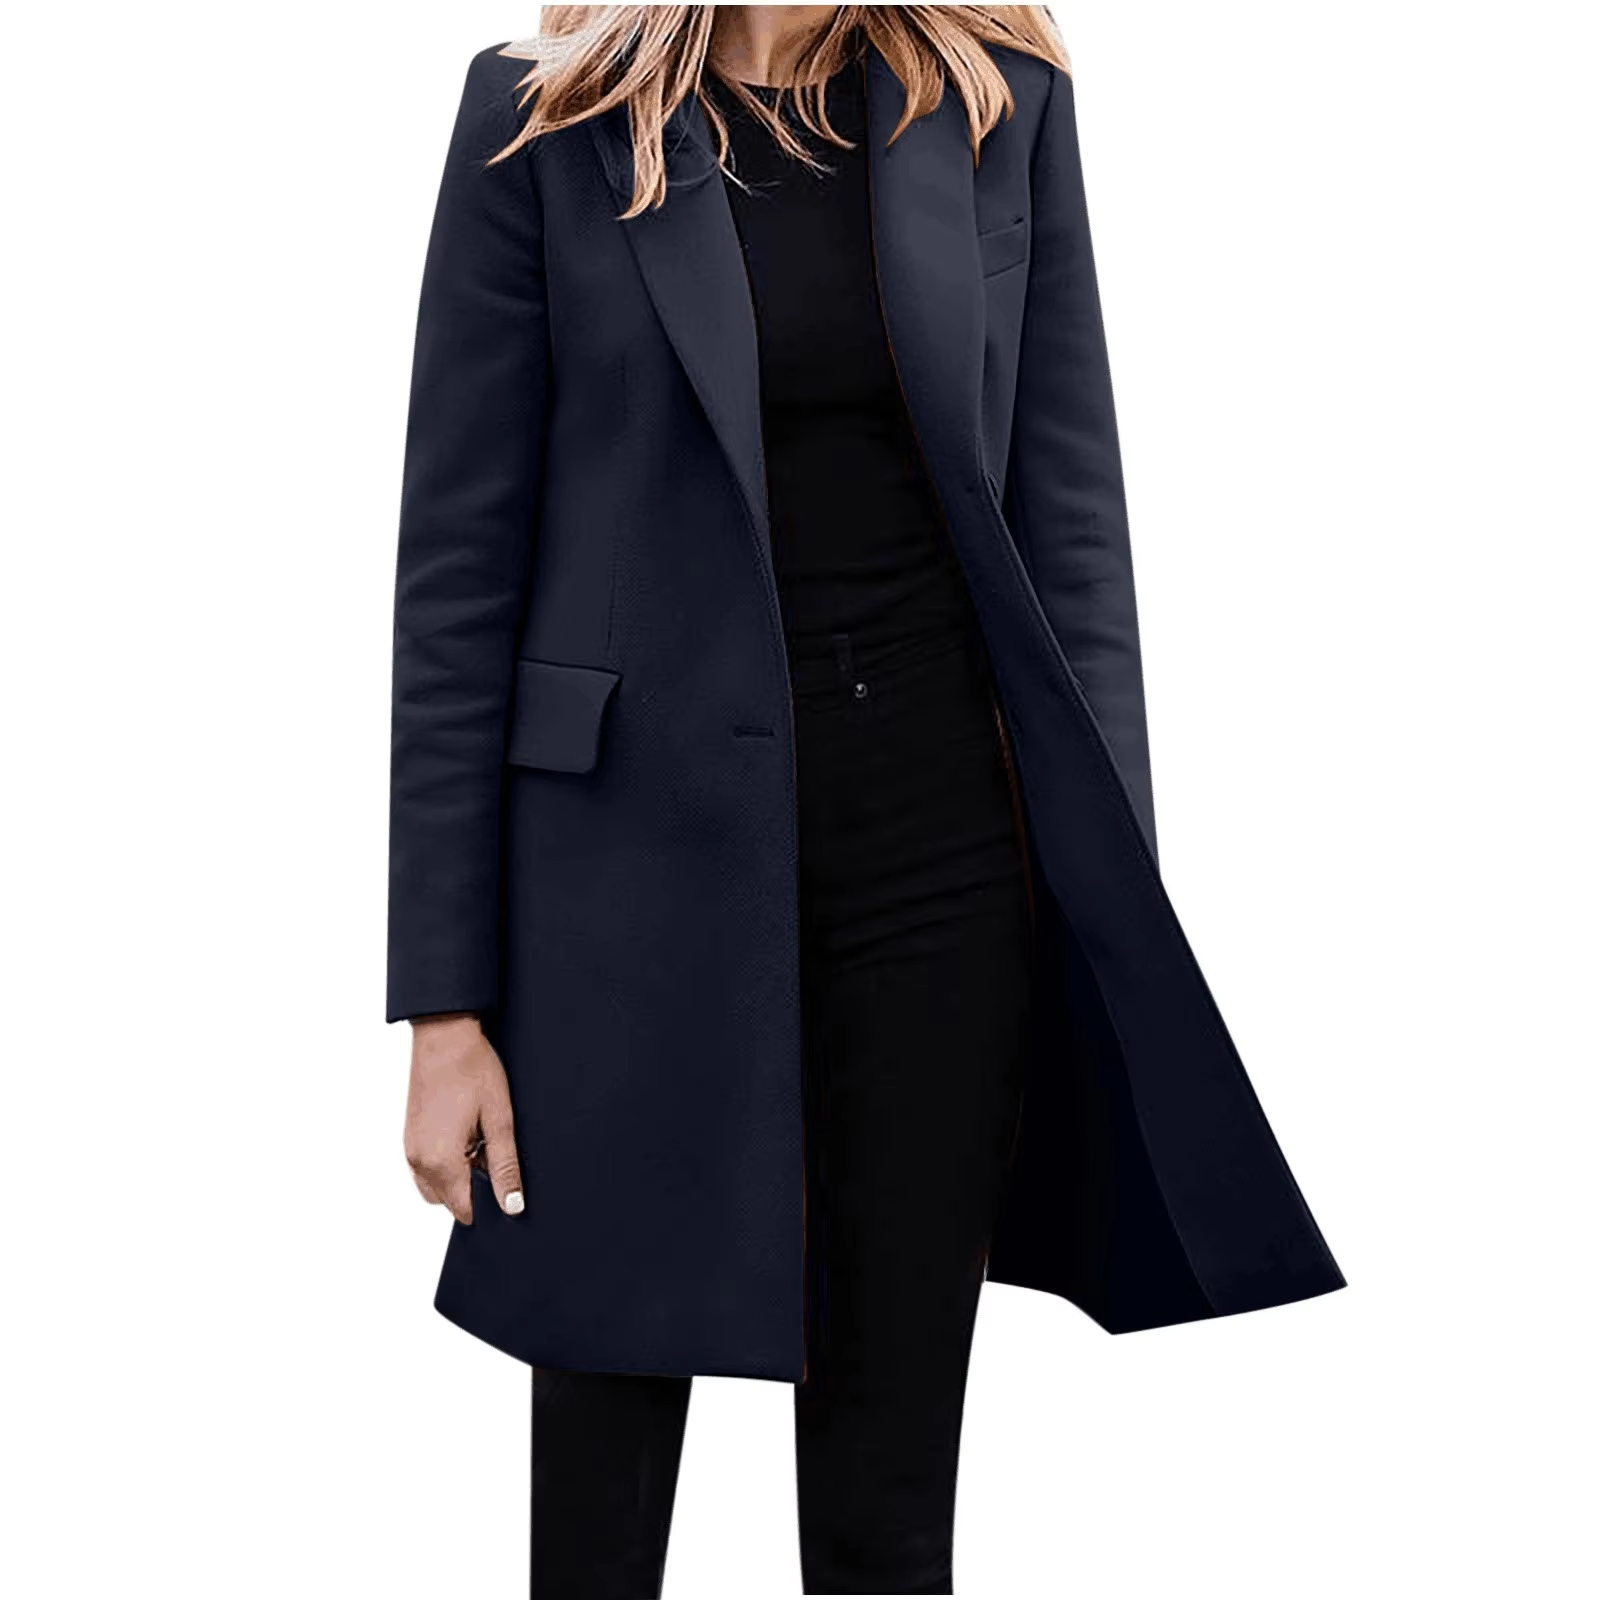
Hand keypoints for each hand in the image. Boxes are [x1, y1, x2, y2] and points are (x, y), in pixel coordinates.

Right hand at [404, 1014, 524, 1224]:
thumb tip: (512, 1206)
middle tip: (491, 1149)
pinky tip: (463, 1130)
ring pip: (436, 1184)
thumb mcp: (499, 1120)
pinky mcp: (409, 1136)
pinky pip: (427, 1166)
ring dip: (457, 1174)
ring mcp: (410, 1149)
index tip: (503, 1176)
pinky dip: (445, 1160)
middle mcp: (418, 1161)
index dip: (489, 1201)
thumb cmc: (473, 1071)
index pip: (464, 1209)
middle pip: (448, 1201)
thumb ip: (504, 1167)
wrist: (443, 1036)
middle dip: (471, 1187)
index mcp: (439, 1162)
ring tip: (477, 1137)